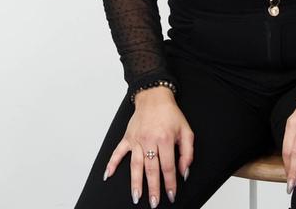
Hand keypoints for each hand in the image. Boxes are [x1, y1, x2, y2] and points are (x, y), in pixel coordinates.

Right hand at [103, 86, 193, 205]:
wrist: (154, 96)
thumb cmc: (170, 114)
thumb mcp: (186, 130)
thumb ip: (187, 152)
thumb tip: (184, 171)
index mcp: (165, 139)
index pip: (168, 166)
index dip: (170, 182)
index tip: (172, 194)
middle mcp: (149, 140)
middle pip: (151, 169)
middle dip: (153, 188)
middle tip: (153, 203)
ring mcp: (137, 139)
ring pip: (135, 165)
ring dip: (135, 182)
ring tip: (136, 197)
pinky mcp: (128, 137)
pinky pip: (118, 152)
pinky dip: (112, 163)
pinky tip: (108, 175)